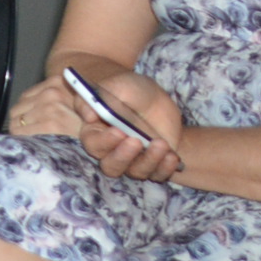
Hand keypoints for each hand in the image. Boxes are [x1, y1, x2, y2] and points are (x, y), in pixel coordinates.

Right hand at [10, 64, 185, 181]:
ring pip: (136, 172)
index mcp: (96, 133)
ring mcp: (134, 160)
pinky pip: (158, 175)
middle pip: (111, 166)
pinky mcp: (154, 164)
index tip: (119, 131)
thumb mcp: (116, 86)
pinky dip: (165, 168)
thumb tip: (88, 116)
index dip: (105, 141)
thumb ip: (100, 97)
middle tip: (136, 141)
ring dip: (149, 161)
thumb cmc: (129, 90)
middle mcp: (112, 151)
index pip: (93, 144)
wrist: (155, 99)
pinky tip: (172, 156)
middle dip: (123, 157)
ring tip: (161, 143)